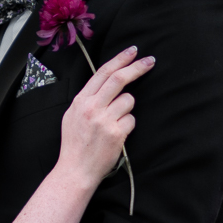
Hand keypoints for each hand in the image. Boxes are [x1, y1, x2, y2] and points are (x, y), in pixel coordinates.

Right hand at [58, 47, 152, 186]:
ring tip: (115, 124)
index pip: (102, 73)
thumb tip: (106, 84)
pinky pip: (131, 120)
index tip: (132, 51)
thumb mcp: (72, 116)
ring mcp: (103, 120)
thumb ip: (88, 99)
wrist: (75, 170)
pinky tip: (116, 136)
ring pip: (128, 101)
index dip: (120, 59)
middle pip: (119, 79)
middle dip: (137, 67)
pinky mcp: (115, 133)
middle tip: (150, 61)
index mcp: (80, 101)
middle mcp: (91, 107)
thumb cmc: (75, 145)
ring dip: (127, 109)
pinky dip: (127, 126)